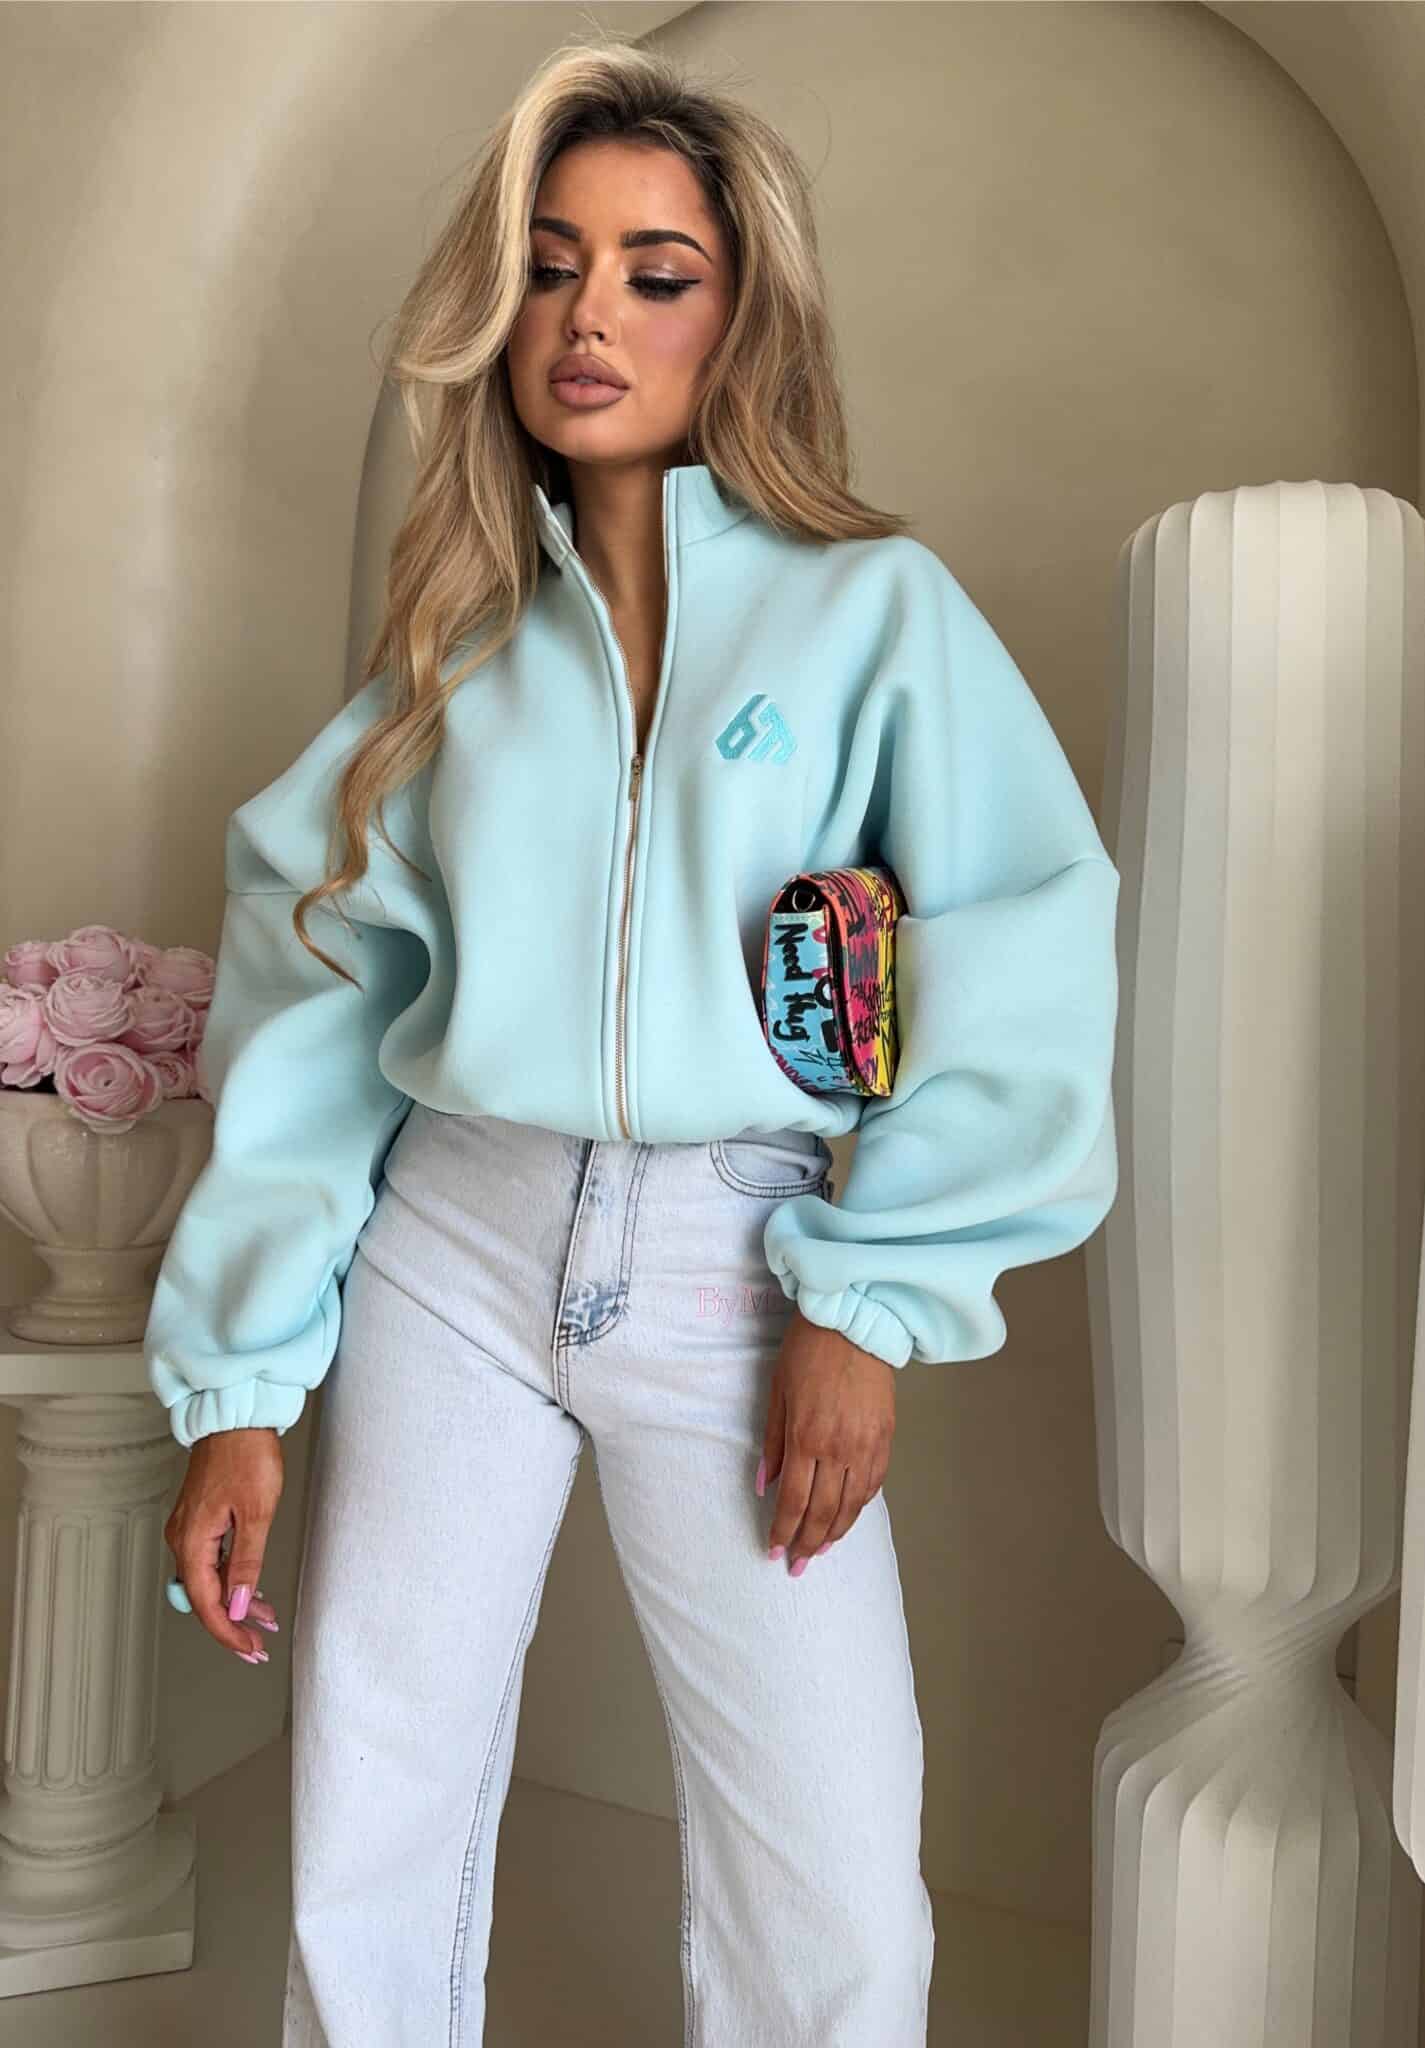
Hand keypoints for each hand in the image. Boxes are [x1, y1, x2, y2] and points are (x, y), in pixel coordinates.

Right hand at [164, 1427, 284, 1664]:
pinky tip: (251, 1588)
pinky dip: (231, 1578)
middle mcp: (183, 1538)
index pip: (206, 1603)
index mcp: (192, 1541)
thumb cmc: (247, 1455)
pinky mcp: (200, 1518)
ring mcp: (190, 1528)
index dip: (227, 1631)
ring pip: (209, 1579)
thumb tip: (238, 1604)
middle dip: (232, 1623)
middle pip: (204, 1596)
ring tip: (264, 1619)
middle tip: (258, 1644)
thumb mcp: (256, 1512)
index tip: (249, 1648)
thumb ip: (246, 1562)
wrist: (236, 1416)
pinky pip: (211, 1560)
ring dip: (235, 1602)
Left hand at [758, 1309, 895, 1573]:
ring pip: (851, 1505)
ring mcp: (866, 1446)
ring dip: (834, 1533)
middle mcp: (838, 1449)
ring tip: (820, 1550)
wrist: (856, 1323)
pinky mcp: (886, 1439)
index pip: (793, 1501)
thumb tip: (763, 1486)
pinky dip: (859, 1508)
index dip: (783, 1531)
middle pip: (822, 1511)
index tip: (775, 1550)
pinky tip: (847, 1518)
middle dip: (807, 1543)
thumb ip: (772, 1443)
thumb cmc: (808, 1351)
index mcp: (806, 1437)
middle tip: (797, 1565)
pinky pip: (873, 1485)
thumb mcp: (777, 1392)